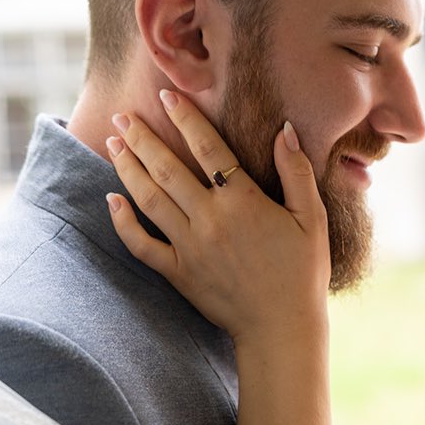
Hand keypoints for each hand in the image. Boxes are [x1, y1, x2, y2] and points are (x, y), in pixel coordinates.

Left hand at [105, 90, 330, 342]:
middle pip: (167, 169)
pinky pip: (142, 245)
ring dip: (128, 169)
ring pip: (149, 200)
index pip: (207, 148)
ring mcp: (190, 248)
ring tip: (113, 144)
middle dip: (142, 138)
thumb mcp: (312, 219)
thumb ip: (297, 171)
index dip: (185, 118)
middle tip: (122, 113)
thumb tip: (284, 129)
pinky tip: (112, 200)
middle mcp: (210, 220)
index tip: (165, 96)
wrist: (282, 328)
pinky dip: (123, 222)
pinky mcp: (179, 273)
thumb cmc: (303, 272)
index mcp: (243, 202)